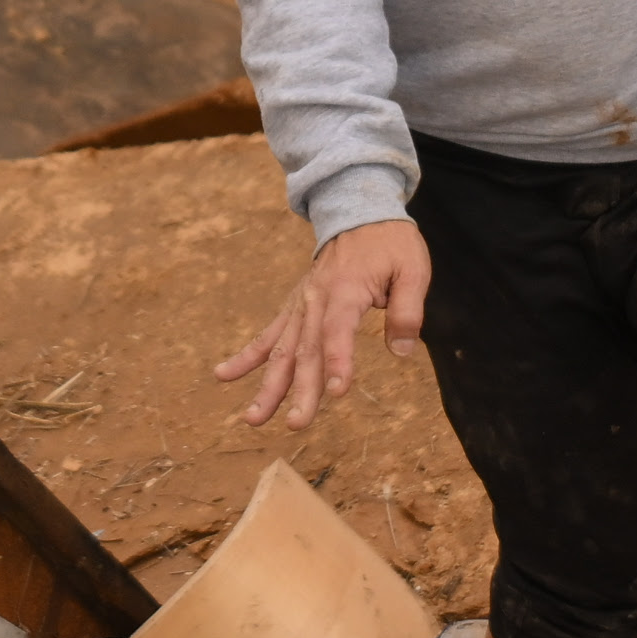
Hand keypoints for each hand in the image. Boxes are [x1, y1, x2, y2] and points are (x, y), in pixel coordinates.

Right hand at [215, 220, 430, 428]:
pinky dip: (247, 357)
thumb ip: (408, 311)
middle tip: (295, 424)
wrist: (359, 213)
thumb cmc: (390, 243)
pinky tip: (223, 375)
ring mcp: (300, 305)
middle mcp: (315, 300)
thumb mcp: (413, 269)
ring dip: (268, 386)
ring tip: (252, 418)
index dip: (337, 361)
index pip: (338, 331)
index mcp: (346, 290)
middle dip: (300, 390)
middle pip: (305, 350)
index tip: (337, 391)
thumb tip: (401, 351)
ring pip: (282, 350)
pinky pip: (268, 335)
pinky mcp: (293, 308)